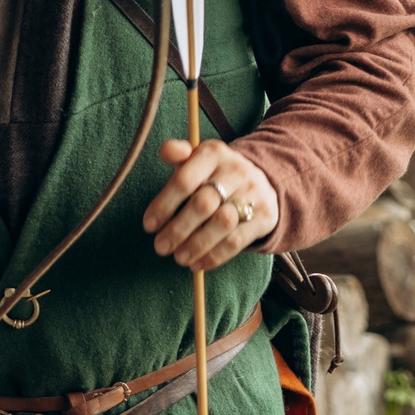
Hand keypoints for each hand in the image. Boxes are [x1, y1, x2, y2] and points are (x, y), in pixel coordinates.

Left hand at [141, 138, 277, 270]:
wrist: (262, 181)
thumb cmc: (215, 174)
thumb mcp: (197, 160)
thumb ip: (178, 154)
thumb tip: (166, 150)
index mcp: (214, 153)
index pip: (184, 180)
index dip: (164, 204)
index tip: (149, 226)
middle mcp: (236, 170)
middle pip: (203, 204)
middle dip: (178, 229)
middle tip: (160, 247)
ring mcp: (254, 193)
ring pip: (221, 224)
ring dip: (196, 245)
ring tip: (179, 258)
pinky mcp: (265, 216)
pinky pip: (237, 241)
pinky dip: (214, 256)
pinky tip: (197, 264)